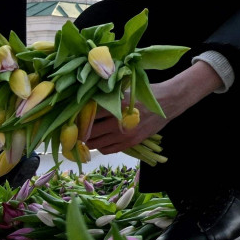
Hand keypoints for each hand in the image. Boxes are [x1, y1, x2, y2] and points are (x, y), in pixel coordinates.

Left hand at [83, 59, 220, 153]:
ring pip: (96, 143)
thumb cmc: (146, 93)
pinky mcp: (131, 143)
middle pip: (89, 132)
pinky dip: (101, 146)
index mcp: (117, 105)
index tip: (71, 117)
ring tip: (85, 136)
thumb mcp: (126, 90)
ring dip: (88, 141)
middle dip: (79, 132)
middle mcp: (119, 122)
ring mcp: (125, 135)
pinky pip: (108, 149)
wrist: (169, 102)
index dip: (77, 118)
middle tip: (74, 129)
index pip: (89, 115)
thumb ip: (108, 96)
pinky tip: (101, 140)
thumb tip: (85, 99)